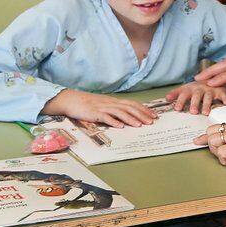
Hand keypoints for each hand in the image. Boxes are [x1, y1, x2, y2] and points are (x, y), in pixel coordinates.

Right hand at [42, 89, 156, 127]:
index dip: (144, 109)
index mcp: (114, 101)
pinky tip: (120, 126)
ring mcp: (103, 108)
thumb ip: (115, 109)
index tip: (153, 115)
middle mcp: (111, 103)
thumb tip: (128, 115)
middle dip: (142, 115)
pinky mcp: (94, 113)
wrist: (71, 100)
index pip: (133, 104)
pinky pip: (105, 117)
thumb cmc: (88, 103)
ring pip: (120, 112)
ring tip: (139, 125)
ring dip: (131, 119)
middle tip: (151, 121)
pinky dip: (113, 122)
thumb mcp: (105, 104)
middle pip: (129, 108)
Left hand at [165, 81, 225, 114]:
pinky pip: (223, 95)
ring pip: (208, 97)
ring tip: (205, 113)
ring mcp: (210, 90)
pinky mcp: (220, 91)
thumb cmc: (197, 88)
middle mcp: (200, 89)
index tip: (177, 108)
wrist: (213, 79)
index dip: (180, 101)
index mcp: (190, 89)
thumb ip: (176, 94)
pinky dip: (225, 98)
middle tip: (193, 112)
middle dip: (194, 104)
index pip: (183, 94)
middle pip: (196, 96)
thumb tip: (166, 98)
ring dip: (207, 104)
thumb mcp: (186, 89)